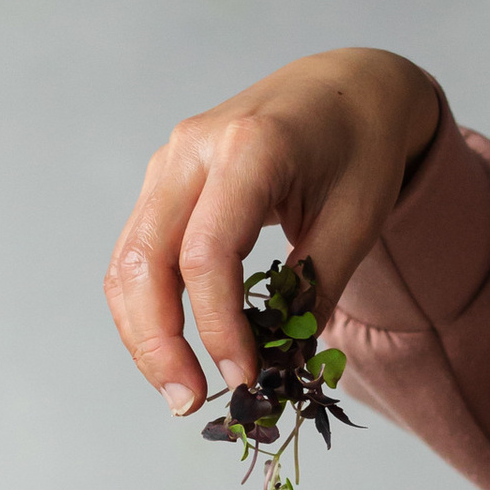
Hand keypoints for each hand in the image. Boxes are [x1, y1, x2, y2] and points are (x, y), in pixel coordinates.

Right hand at [105, 45, 445, 411]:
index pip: (208, 254)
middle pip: (145, 260)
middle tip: (188, 402)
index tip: (244, 379)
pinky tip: (175, 352)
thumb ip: (315, 290)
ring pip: (128, 263)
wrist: (346, 86)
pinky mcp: (162, 182)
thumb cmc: (361, 149)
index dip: (217, 327)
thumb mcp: (358, 219)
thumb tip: (277, 368)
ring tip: (179, 389)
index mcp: (249, 146)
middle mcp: (192, 149)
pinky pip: (137, 255)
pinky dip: (147, 309)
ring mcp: (168, 163)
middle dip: (159, 343)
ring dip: (143, 334)